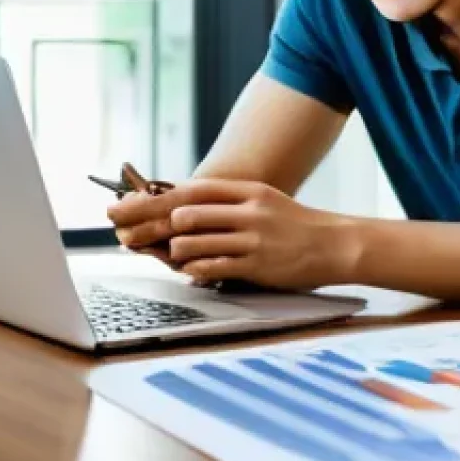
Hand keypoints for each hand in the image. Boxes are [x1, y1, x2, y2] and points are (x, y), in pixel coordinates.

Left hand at [108, 179, 359, 289]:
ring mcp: (252, 238)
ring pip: (192, 241)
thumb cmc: (295, 225)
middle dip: (150, 226)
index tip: (125, 206)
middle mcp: (248, 210)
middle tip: (127, 237)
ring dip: (174, 251)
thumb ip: (228, 203)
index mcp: (248, 191)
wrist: (335, 244)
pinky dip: (194, 269)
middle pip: (185, 214)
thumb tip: (182, 208)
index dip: (154, 199)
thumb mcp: (264, 202)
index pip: (192, 190)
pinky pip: (210, 266)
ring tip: (173, 254)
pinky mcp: (256, 265)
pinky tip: (192, 270)